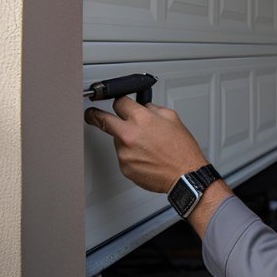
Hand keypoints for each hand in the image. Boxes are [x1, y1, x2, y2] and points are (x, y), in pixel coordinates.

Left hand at [85, 97, 206, 192]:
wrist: (184, 175)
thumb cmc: (181, 150)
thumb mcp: (172, 118)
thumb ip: (153, 109)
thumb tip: (144, 107)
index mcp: (141, 119)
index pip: (119, 103)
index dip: (119, 102)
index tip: (115, 104)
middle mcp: (129, 135)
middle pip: (103, 120)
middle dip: (94, 115)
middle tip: (91, 115)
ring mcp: (124, 152)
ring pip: (118, 140)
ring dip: (127, 141)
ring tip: (148, 147)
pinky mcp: (124, 167)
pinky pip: (123, 156)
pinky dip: (132, 156)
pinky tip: (147, 157)